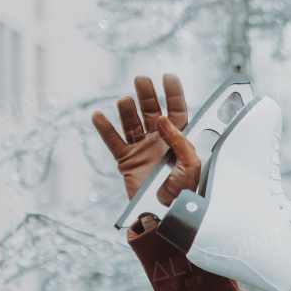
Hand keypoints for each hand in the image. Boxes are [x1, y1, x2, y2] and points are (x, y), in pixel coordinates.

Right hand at [91, 74, 201, 206]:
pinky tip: (99, 116)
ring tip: (124, 101)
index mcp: (179, 139)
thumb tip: (164, 119)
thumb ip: (181, 141)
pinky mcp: (126, 160)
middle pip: (151, 110)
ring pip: (131, 122)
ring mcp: (142, 148)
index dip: (173, 93)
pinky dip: (105, 128)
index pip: (177, 111)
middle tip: (141, 79)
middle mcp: (160, 139)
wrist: (165, 213)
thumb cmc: (183, 192)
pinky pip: (113, 141)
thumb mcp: (191, 166)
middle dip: (147, 94)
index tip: (168, 77)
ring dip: (126, 110)